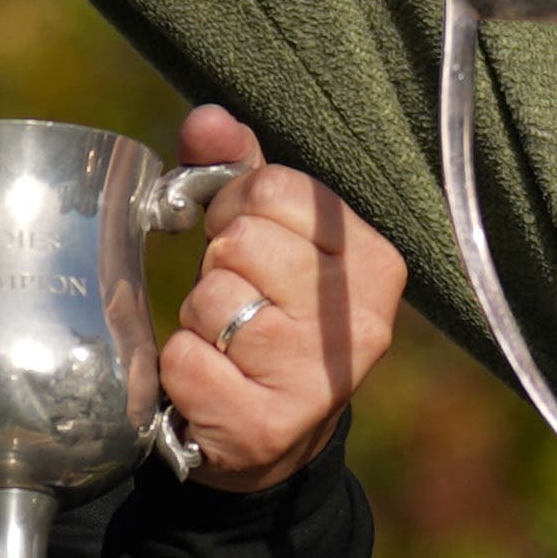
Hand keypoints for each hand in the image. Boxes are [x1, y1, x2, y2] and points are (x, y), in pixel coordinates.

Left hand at [154, 103, 397, 492]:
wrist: (270, 438)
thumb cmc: (270, 315)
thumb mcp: (270, 238)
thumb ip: (239, 171)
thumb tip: (208, 119)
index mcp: (376, 263)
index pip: (273, 188)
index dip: (236, 207)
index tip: (245, 241)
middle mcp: (362, 322)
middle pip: (242, 240)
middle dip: (219, 266)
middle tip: (239, 299)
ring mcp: (318, 377)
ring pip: (212, 299)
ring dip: (200, 320)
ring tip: (229, 343)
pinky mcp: (266, 425)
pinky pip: (186, 360)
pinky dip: (180, 368)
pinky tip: (213, 382)